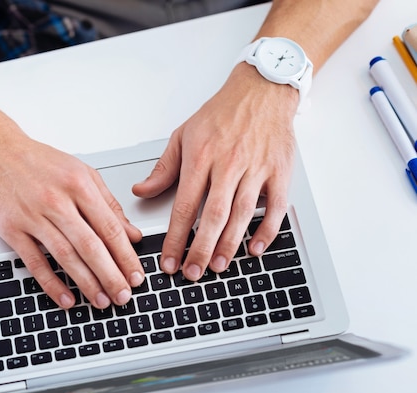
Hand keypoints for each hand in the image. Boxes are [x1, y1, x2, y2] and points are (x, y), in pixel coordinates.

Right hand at [0, 127, 144, 309]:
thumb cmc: (40, 162)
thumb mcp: (82, 173)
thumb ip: (109, 204)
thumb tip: (131, 234)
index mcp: (79, 186)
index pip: (110, 228)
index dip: (126, 256)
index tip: (136, 275)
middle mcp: (57, 201)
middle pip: (90, 246)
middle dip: (111, 275)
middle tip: (123, 296)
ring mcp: (33, 216)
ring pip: (65, 256)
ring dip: (86, 283)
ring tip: (101, 300)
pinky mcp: (12, 229)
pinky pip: (34, 262)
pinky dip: (51, 283)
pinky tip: (66, 298)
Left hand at [133, 63, 297, 279]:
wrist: (261, 91)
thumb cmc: (221, 114)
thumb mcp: (183, 135)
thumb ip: (163, 168)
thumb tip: (141, 191)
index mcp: (201, 157)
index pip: (184, 206)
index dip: (176, 237)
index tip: (169, 259)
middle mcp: (228, 164)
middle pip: (213, 216)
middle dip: (201, 249)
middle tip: (192, 273)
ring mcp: (256, 169)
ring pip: (242, 215)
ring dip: (229, 245)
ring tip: (217, 267)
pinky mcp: (279, 172)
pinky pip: (276, 207)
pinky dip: (267, 230)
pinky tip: (255, 248)